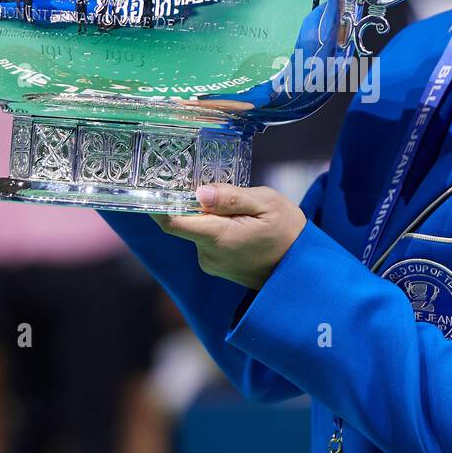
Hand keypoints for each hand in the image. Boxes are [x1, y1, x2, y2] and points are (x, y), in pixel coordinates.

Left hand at [150, 184, 306, 289]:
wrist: (301, 268)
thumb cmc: (287, 231)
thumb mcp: (266, 203)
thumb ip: (231, 197)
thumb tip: (199, 193)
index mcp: (218, 237)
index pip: (173, 222)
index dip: (157, 204)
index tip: (151, 186)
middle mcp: (208, 254)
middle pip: (184, 220)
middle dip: (193, 201)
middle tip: (212, 183)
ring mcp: (210, 263)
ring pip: (196, 228)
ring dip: (208, 214)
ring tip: (238, 207)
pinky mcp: (215, 265)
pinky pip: (205, 238)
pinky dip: (214, 226)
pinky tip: (238, 221)